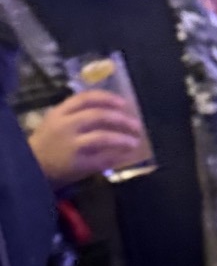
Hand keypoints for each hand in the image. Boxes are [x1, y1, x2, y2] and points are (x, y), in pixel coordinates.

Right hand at [28, 92, 145, 184]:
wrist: (32, 166)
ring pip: (102, 137)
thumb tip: (109, 110)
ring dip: (122, 139)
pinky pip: (103, 159)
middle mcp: (66, 126)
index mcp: (60, 112)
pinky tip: (127, 156)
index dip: (107, 99)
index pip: (85, 98)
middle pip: (97, 116)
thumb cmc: (48, 143)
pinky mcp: (78, 163)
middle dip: (120, 119)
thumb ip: (76, 114)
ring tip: (134, 142)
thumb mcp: (56, 122)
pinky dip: (118, 157)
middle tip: (136, 124)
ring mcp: (72, 145)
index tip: (123, 103)